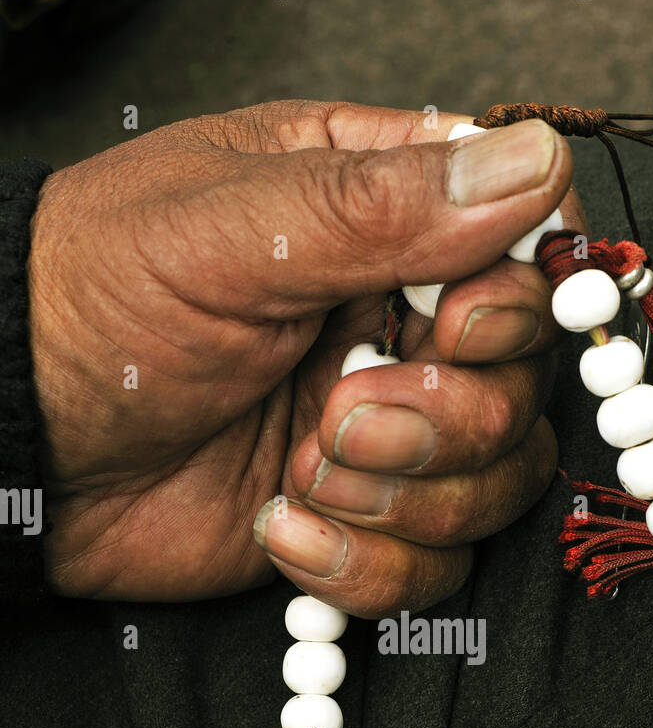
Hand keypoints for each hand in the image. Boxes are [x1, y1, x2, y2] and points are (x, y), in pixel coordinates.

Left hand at [29, 99, 584, 610]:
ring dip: (408, 498)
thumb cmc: (96, 306)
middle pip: (524, 384)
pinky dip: (367, 565)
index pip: (528, 249)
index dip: (523, 303)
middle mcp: (399, 325)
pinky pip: (435, 565)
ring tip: (302, 471)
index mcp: (380, 217)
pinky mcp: (362, 519)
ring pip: (497, 484)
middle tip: (339, 414)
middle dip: (447, 420)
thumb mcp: (227, 231)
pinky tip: (283, 528)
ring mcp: (387, 432)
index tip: (460, 328)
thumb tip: (528, 162)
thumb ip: (380, 205)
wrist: (27, 449)